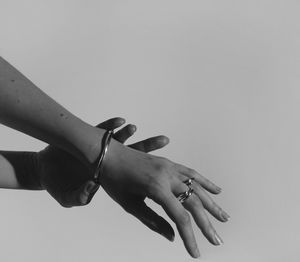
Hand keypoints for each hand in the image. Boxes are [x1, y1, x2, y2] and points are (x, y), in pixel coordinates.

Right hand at [37, 117, 168, 206]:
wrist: (44, 171)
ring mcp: (97, 149)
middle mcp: (107, 161)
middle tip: (165, 140)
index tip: (162, 166)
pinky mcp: (86, 138)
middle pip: (132, 154)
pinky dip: (109, 125)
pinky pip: (100, 129)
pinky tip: (119, 121)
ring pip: (117, 140)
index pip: (130, 174)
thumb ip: (80, 196)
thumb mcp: (68, 197)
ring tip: (134, 127)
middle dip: (148, 147)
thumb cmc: (59, 186)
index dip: (145, 170)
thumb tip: (92, 188)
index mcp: (107, 176)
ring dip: (127, 134)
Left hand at [100, 132, 228, 257]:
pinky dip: (205, 183)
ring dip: (212, 204)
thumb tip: (173, 236)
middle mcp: (167, 177)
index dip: (189, 237)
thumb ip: (153, 221)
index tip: (195, 254)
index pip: (179, 218)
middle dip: (206, 224)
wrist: (107, 154)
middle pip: (193, 203)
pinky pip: (191, 173)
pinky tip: (215, 190)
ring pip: (197, 188)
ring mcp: (169, 168)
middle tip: (217, 241)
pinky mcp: (169, 163)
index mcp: (156, 188)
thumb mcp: (130, 204)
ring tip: (224, 218)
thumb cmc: (114, 180)